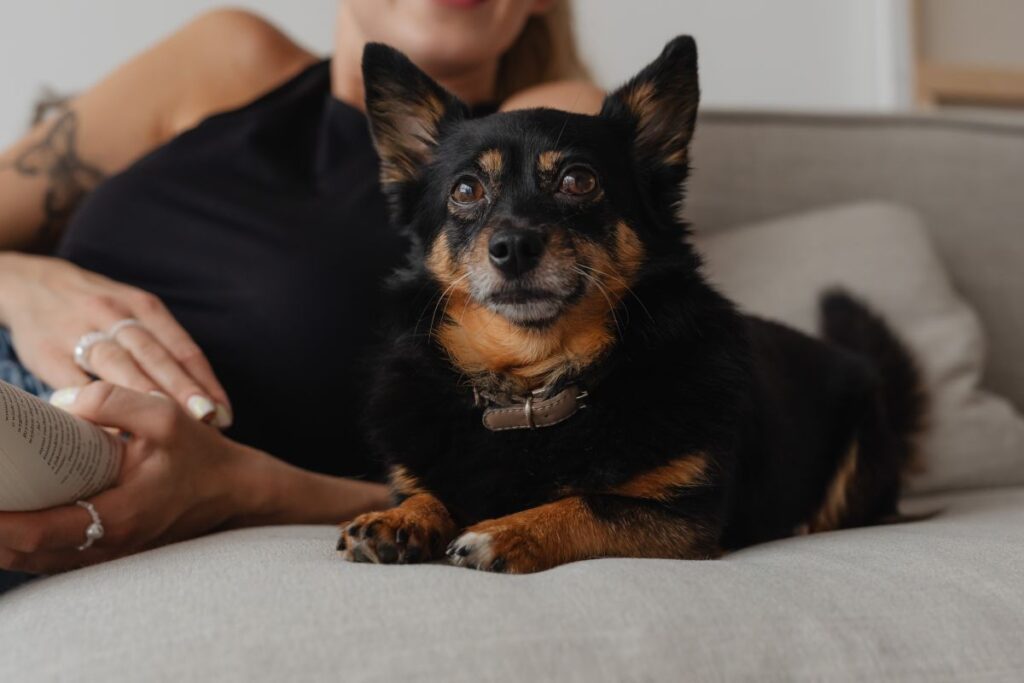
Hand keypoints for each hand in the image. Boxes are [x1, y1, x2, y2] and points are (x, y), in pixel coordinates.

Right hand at [0, 252, 230, 424]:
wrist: (31, 285)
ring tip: (168, 425)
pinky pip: (75, 380)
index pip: (182, 347)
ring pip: (118, 364)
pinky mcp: (49, 352)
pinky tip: (113, 426)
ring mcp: (80, 331)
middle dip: (183, 389)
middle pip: (156, 355)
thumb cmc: (99, 310)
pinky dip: (96, 403)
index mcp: (143, 306)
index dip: (205, 381)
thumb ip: (163, 346)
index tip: (224, 413)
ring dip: (145, 395)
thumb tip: (203, 396)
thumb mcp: (134, 311)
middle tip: (207, 420)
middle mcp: (115, 314)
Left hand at [0, 383, 251, 573]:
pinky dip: (24, 544)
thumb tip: (57, 402)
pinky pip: (54, 558)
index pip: (36, 532)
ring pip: (35, 562)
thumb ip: (110, 400)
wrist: (235, 490)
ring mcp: (109, 554)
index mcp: (116, 516)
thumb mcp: (164, 415)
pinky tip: (10, 523)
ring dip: (3, 542)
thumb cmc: (201, 455)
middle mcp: (107, 546)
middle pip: (23, 556)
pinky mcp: (111, 552)